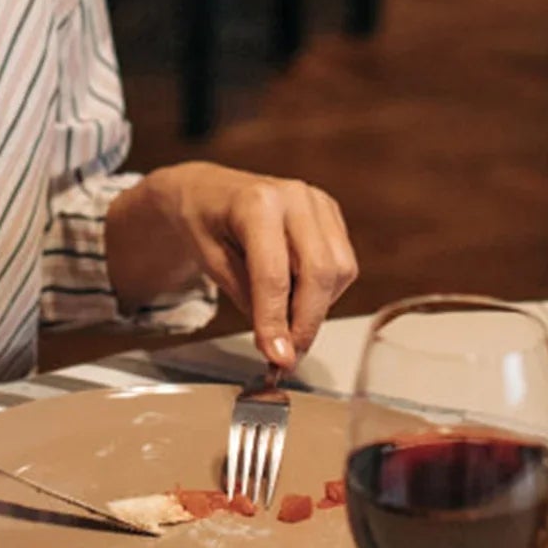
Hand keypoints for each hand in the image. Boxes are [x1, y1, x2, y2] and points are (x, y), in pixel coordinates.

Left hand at [120, 164, 358, 366]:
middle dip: (307, 322)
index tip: (278, 357)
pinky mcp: (331, 213)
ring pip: (341, 270)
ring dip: (318, 306)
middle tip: (288, 354)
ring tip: (287, 318)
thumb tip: (279, 344)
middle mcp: (296, 196)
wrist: (208, 190)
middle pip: (319, 272)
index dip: (277, 321)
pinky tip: (297, 293)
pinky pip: (343, 263)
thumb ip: (248, 299)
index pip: (274, 274)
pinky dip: (325, 290)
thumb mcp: (210, 263)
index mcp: (257, 203)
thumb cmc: (204, 223)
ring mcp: (318, 202)